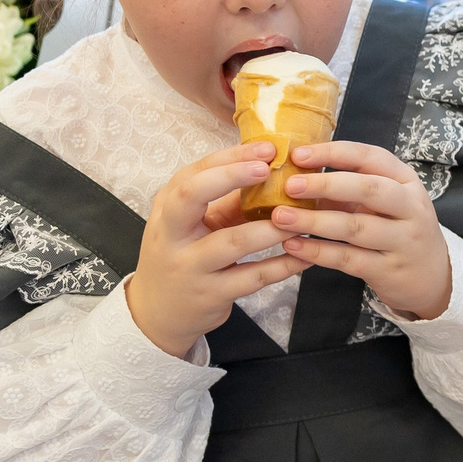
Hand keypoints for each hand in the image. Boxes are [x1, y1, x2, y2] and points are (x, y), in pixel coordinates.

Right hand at [125, 142, 311, 359]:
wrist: (158, 312)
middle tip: (268, 168)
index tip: (267, 149)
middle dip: (231, 176)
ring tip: (302, 217)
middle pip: (192, 195)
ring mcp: (190, 266)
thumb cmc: (181, 256)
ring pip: (233, 241)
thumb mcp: (192, 225)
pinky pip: (253, 277)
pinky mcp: (211, 295)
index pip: (194, 173)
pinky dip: (282, 265)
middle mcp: (172, 234)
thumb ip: (225, 202)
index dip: (230, 159)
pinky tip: (305, 256)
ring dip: (272, 227)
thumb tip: (271, 172)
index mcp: (168, 208)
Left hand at [272, 141, 453, 320]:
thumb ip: (349, 190)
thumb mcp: (385, 203)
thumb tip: (297, 176)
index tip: (298, 154)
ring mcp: (403, 240)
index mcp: (406, 180)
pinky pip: (349, 259)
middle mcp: (410, 207)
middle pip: (368, 189)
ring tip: (280, 217)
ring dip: (314, 221)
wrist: (432, 278)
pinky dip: (318, 251)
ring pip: (355, 227)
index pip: (370, 157)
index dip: (334, 153)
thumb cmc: (398, 230)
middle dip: (325, 184)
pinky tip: (294, 246)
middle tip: (289, 185)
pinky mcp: (389, 270)